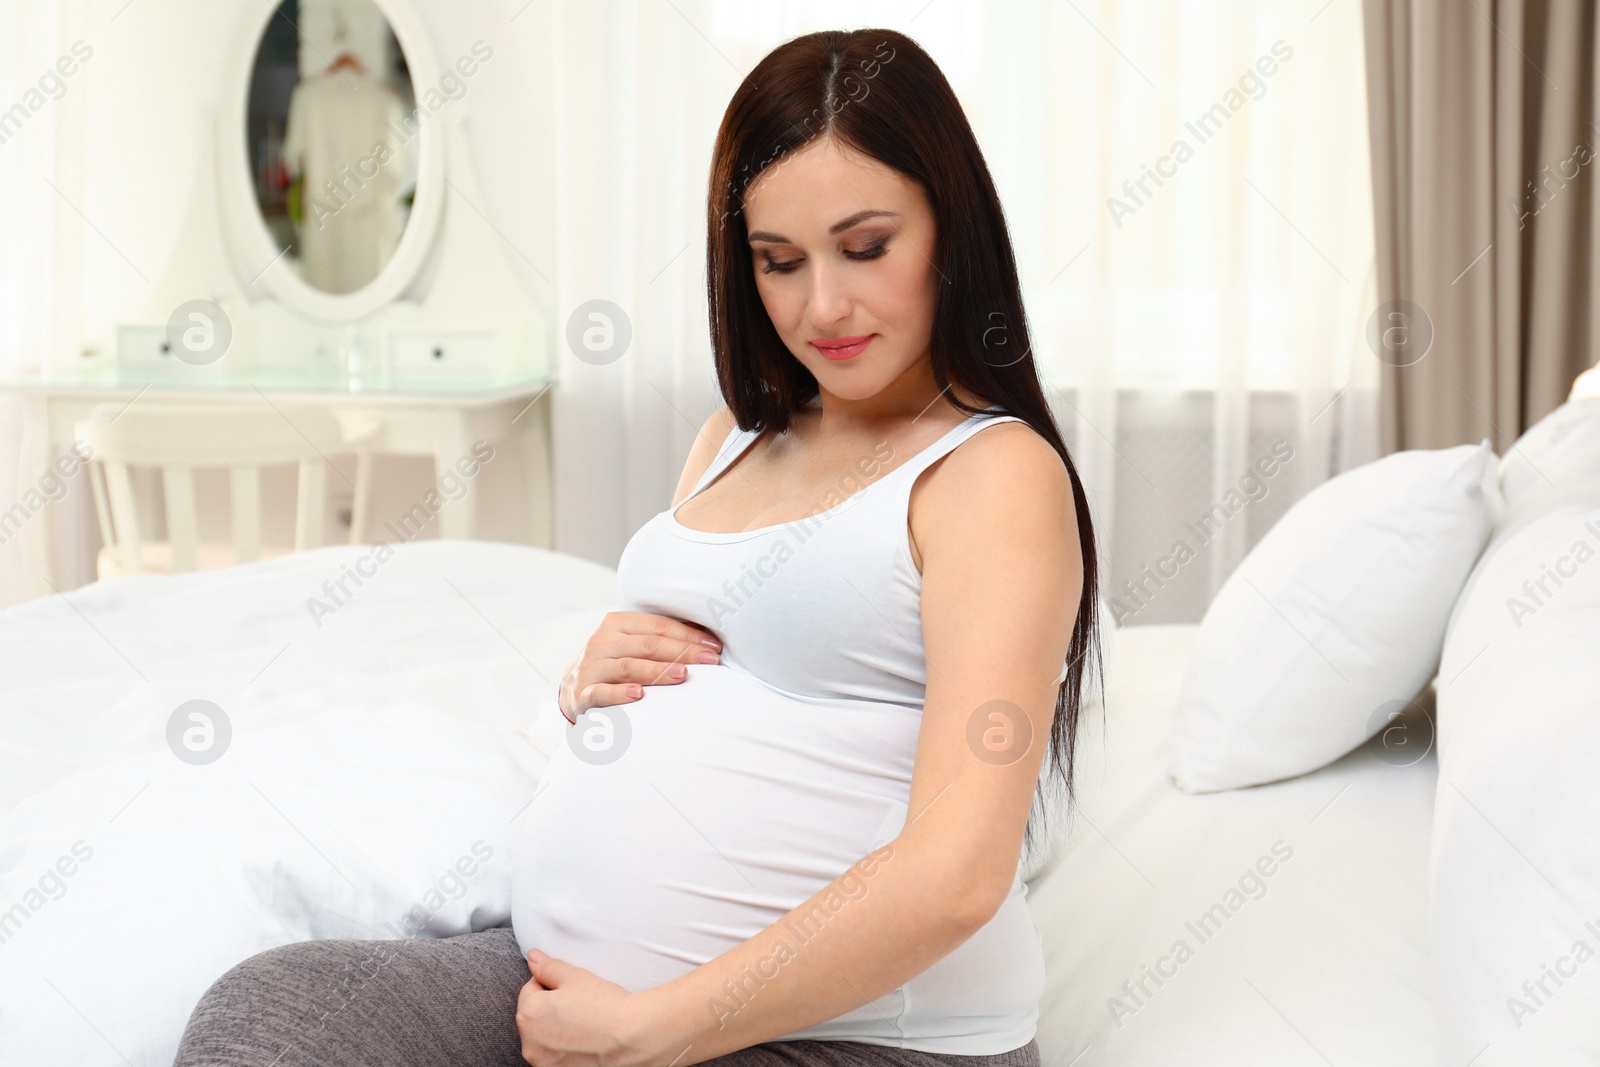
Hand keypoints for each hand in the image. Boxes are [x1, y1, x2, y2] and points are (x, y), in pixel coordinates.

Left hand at [516, 949, 656, 1065]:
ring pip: (546, 1039)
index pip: (530, 990)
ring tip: (586, 1023)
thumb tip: (533, 957)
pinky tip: (587, 1041)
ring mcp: (544, 1064)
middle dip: (552, 1008)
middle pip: (536, 1017)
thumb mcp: (575, 977)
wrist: (632, 1038)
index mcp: (528, 1015)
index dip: (552, 983)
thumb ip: (548, 967)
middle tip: (580, 1004)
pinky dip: (568, 1049)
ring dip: (558, 1030)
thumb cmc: (604, 1006)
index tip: (571, 987)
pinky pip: (558, 1056)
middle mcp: (530, 1044)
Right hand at [558, 612, 721, 724]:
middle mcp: (602, 641)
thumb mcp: (630, 645)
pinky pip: (602, 692)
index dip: (688, 635)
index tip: (714, 647)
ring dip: (657, 671)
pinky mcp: (582, 694)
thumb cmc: (615, 664)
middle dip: (682, 651)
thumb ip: (658, 640)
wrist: (573, 690)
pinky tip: (638, 695)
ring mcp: (591, 668)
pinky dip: (619, 693)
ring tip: (682, 675)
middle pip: (647, 644)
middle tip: (710, 661)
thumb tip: (707, 641)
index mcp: (617, 623)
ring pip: (628, 666)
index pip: (657, 626)